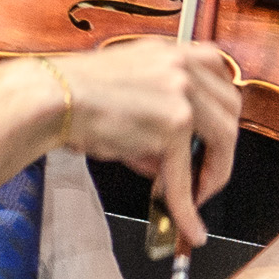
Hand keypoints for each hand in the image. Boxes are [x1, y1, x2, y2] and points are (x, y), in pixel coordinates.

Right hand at [56, 38, 246, 262]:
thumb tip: (171, 165)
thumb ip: (157, 119)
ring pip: (223, 139)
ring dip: (213, 174)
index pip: (217, 70)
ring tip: (194, 197)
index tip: (213, 133)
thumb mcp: (127, 95)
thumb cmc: (72, 96)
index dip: (220, 107)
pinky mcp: (173, 124)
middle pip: (230, 107)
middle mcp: (181, 66)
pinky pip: (185, 175)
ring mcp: (181, 93)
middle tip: (206, 173)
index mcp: (169, 51)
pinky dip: (187, 206)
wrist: (48, 97)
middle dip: (223, 145)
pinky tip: (189, 227)